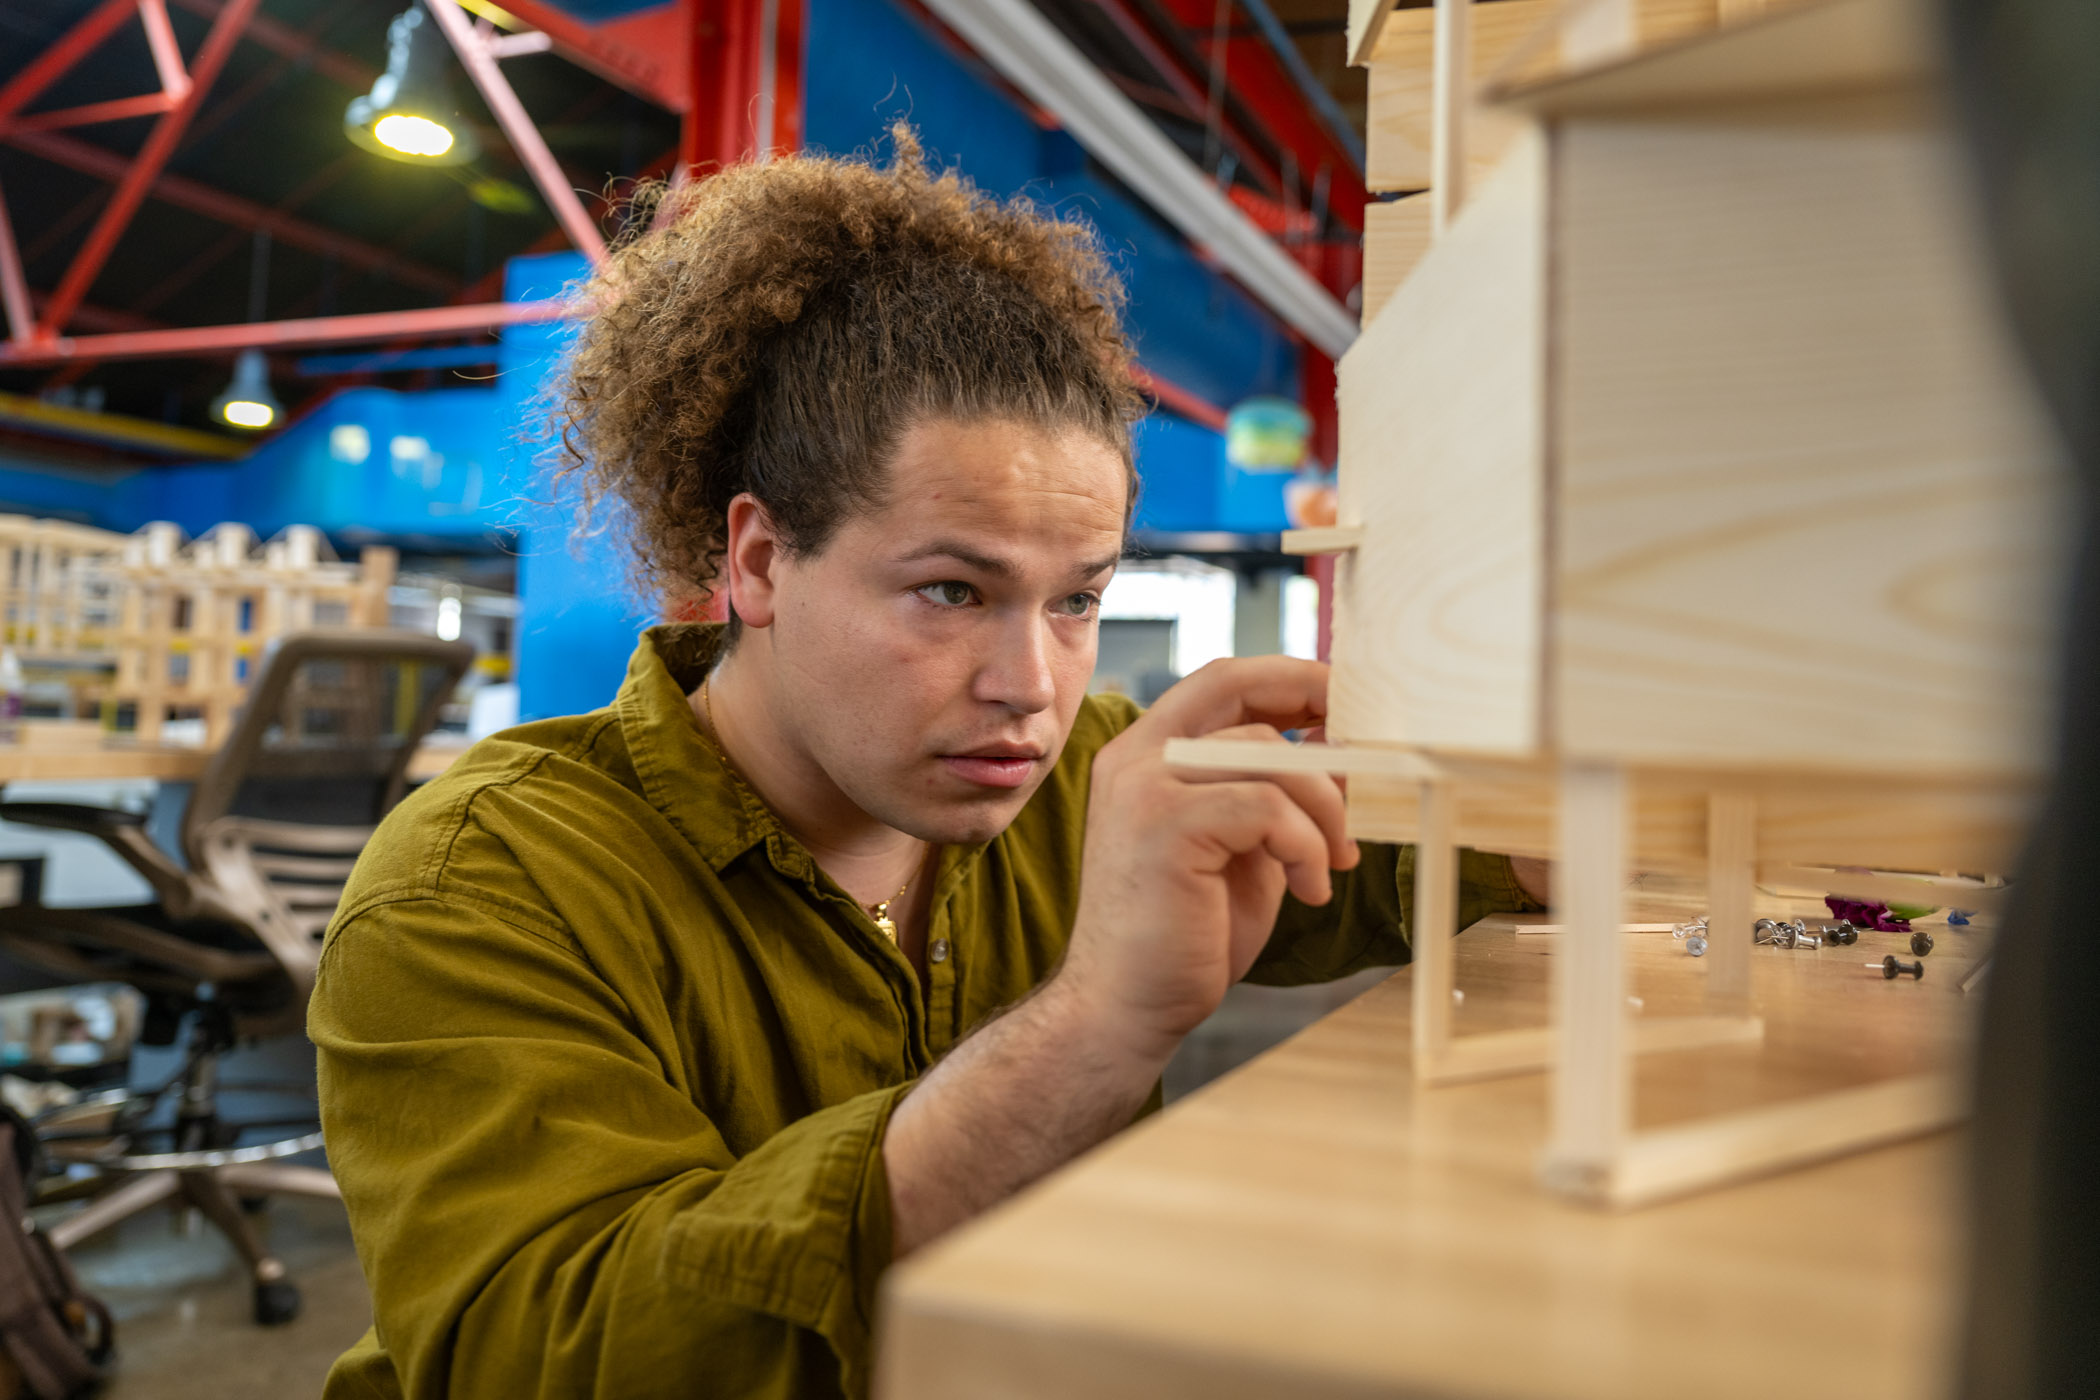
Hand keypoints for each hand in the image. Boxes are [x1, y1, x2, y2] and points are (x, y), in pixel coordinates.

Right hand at [1054, 657, 1360, 1064]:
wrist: (1126, 1008)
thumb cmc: (1186, 935)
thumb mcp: (1241, 847)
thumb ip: (1273, 794)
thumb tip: (1338, 750)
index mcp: (1144, 756)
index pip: (1220, 682)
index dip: (1288, 679)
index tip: (1343, 702)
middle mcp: (1135, 758)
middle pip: (1235, 686)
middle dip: (1311, 699)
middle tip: (1365, 743)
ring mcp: (1145, 787)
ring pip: (1266, 753)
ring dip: (1323, 808)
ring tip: (1333, 861)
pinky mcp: (1166, 826)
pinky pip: (1267, 807)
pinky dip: (1306, 846)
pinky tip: (1310, 889)